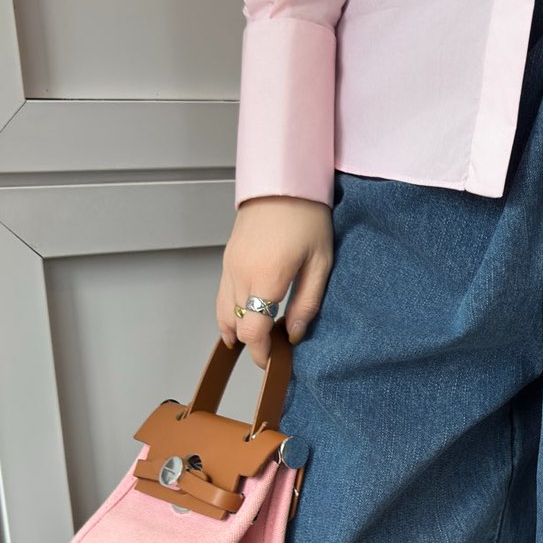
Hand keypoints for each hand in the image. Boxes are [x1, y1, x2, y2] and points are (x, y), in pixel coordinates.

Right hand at [218, 196, 334, 370]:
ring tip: (259, 338)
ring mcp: (229, 266)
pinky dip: (231, 312)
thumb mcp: (320, 264)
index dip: (261, 353)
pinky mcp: (227, 259)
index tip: (274, 361)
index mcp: (265, 278)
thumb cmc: (307, 218)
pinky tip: (248, 316)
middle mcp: (240, 274)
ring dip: (237, 329)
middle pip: (234, 325)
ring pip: (222, 312)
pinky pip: (222, 295)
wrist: (283, 181)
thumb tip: (294, 335)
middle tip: (272, 351)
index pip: (252, 331)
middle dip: (251, 344)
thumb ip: (307, 304)